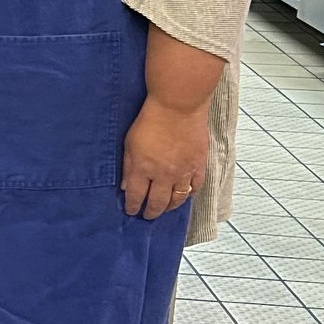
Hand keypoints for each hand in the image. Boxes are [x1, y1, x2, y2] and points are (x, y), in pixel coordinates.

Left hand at [121, 94, 208, 219]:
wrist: (178, 106)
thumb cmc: (150, 119)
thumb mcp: (129, 142)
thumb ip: (128, 166)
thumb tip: (125, 186)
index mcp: (142, 169)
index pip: (136, 196)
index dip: (133, 206)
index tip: (131, 210)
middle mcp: (163, 175)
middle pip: (157, 203)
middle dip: (150, 212)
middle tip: (147, 216)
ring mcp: (183, 172)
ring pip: (177, 199)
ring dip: (169, 207)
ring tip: (164, 209)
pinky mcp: (199, 166)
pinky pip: (195, 187)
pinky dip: (188, 194)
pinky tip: (183, 195)